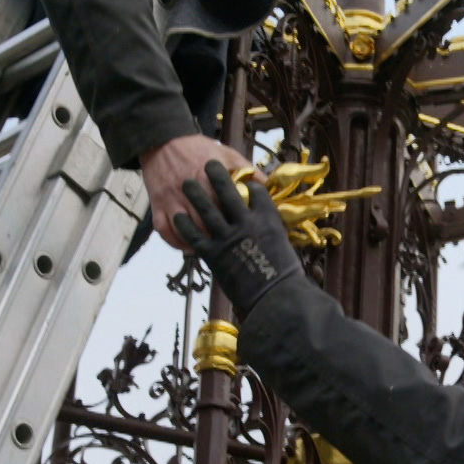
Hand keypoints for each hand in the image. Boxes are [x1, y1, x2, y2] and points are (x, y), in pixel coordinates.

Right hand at [140, 135, 257, 248]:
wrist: (163, 140)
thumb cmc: (199, 148)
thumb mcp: (227, 153)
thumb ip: (248, 170)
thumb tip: (269, 185)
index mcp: (209, 179)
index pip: (226, 207)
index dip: (237, 223)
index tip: (248, 233)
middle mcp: (189, 192)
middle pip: (205, 223)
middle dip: (219, 238)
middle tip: (232, 248)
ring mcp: (171, 201)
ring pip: (185, 231)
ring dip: (199, 244)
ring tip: (213, 252)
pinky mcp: (157, 206)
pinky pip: (164, 231)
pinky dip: (176, 242)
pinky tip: (189, 247)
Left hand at [174, 160, 301, 315]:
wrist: (275, 299)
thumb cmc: (286, 277)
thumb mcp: (285, 246)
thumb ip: (273, 232)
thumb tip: (269, 225)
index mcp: (267, 219)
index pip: (257, 192)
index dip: (250, 184)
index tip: (245, 180)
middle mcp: (246, 223)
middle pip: (228, 192)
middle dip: (217, 175)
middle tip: (208, 163)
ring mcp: (228, 238)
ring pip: (206, 209)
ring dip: (195, 193)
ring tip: (186, 182)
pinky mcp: (213, 255)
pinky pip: (194, 236)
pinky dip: (184, 225)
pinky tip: (177, 216)